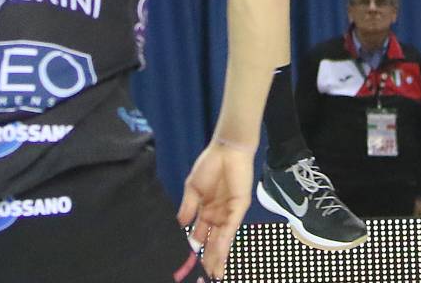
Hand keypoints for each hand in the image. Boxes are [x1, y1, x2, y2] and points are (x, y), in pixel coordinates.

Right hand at [178, 142, 253, 278]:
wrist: (227, 150)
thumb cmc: (210, 165)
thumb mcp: (192, 188)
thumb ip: (188, 207)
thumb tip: (180, 225)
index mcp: (205, 210)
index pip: (200, 235)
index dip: (197, 250)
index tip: (192, 264)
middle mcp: (217, 215)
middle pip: (212, 241)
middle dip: (210, 258)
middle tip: (207, 276)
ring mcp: (228, 212)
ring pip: (222, 238)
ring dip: (219, 255)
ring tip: (215, 271)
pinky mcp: (239, 207)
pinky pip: (231, 227)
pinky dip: (225, 240)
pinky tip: (220, 252)